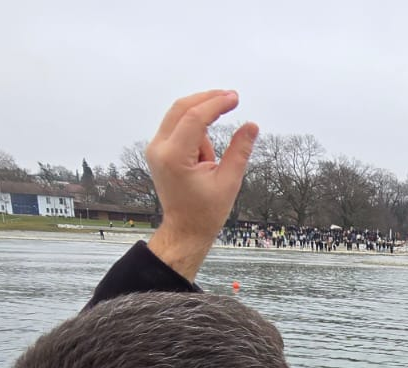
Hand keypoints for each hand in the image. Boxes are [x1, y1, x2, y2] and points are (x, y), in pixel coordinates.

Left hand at [144, 90, 259, 280]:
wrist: (184, 229)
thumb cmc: (205, 211)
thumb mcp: (229, 181)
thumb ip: (239, 150)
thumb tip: (251, 125)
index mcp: (174, 158)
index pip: (194, 118)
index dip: (216, 104)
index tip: (234, 98)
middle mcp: (159, 149)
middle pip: (181, 108)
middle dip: (207, 100)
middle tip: (231, 97)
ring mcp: (155, 149)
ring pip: (180, 116)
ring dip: (202, 126)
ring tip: (210, 164)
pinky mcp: (158, 150)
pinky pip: (178, 128)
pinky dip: (194, 133)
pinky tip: (202, 161)